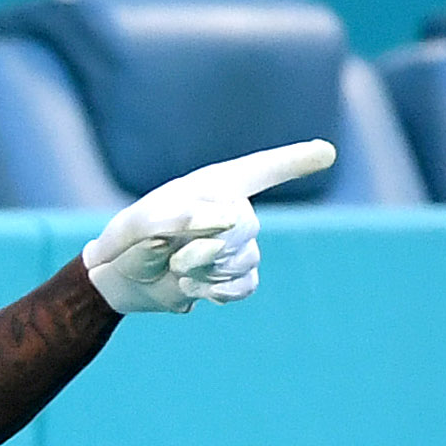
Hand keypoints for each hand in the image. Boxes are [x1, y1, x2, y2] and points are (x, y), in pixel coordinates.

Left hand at [84, 139, 336, 315]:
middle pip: (248, 228)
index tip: (327, 153)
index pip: (264, 169)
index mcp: (215, 186)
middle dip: (212, 249)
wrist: (118, 279)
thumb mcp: (142, 225)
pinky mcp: (228, 276)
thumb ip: (181, 218)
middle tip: (178, 260)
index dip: (296, 160)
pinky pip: (247, 285)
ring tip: (177, 271)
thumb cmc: (126, 241)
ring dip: (210, 273)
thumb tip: (228, 218)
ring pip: (247, 259)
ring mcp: (233, 245)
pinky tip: (195, 290)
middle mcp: (230, 211)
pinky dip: (222, 291)